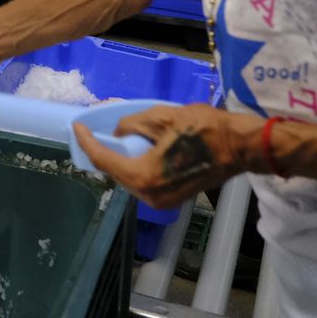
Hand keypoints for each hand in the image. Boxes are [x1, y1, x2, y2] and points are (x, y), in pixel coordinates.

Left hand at [73, 103, 260, 209]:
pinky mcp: (173, 198)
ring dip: (121, 160)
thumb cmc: (204, 129)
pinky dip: (137, 167)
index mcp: (143, 176)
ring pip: (130, 179)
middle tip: (96, 132)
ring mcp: (162, 201)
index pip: (103, 160)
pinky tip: (136, 151)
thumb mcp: (162, 116)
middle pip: (115, 172)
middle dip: (104, 151)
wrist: (240, 148)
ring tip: (116, 140)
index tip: (77, 127)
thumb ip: (132, 125)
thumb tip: (119, 133)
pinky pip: (145, 182)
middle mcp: (149, 195)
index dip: (86, 141)